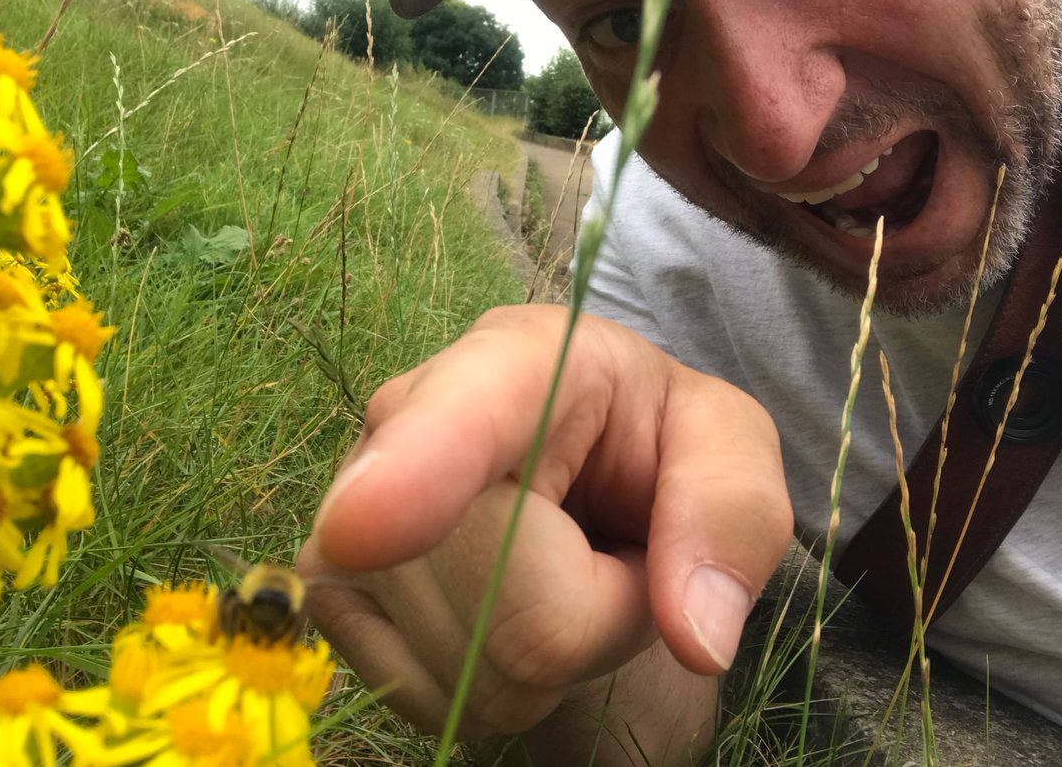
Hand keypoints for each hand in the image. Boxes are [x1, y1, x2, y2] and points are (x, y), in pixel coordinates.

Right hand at [296, 305, 791, 758]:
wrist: (568, 466)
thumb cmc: (645, 440)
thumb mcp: (724, 443)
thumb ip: (732, 512)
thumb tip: (698, 635)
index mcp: (520, 360)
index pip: (461, 413)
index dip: (419, 469)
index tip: (363, 528)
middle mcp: (404, 425)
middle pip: (513, 609)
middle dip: (599, 613)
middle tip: (609, 552)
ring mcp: (345, 515)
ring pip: (477, 668)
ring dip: (551, 650)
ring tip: (558, 570)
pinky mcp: (328, 593)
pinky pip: (436, 700)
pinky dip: (496, 679)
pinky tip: (501, 607)